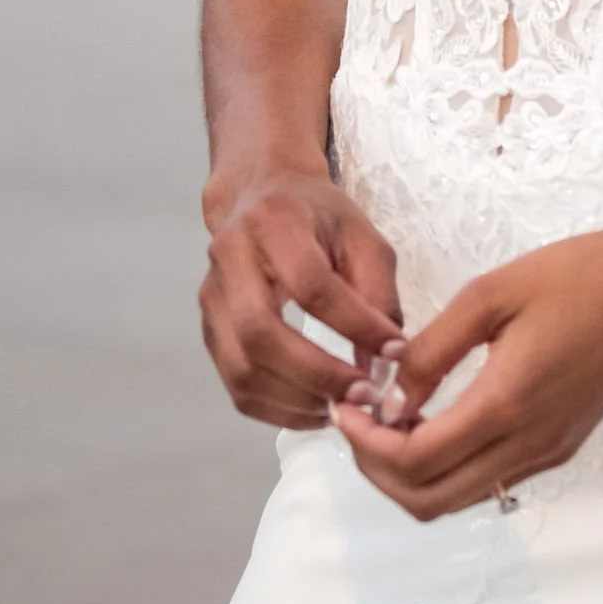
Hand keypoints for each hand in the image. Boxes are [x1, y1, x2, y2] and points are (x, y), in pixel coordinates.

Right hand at [199, 163, 404, 430]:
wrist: (260, 194)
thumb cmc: (318, 216)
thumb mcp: (362, 236)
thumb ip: (378, 294)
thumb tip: (384, 362)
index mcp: (274, 222)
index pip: (311, 285)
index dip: (354, 325)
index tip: (394, 352)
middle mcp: (230, 257)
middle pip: (260, 332)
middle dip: (317, 374)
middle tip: (362, 395)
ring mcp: (212, 297)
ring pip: (242, 368)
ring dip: (297, 401)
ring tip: (341, 407)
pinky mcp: (208, 329)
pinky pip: (235, 385)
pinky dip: (276, 409)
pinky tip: (314, 407)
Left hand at [332, 220, 602, 517]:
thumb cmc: (576, 276)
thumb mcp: (491, 294)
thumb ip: (432, 350)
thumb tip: (389, 397)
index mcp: (506, 404)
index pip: (414, 462)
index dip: (366, 444)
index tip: (345, 407)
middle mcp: (527, 445)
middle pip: (428, 499)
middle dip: (377, 470)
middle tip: (356, 421)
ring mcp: (545, 454)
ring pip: (456, 499)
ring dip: (410, 474)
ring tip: (387, 420)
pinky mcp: (558, 449)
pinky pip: (486, 480)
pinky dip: (445, 467)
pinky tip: (432, 419)